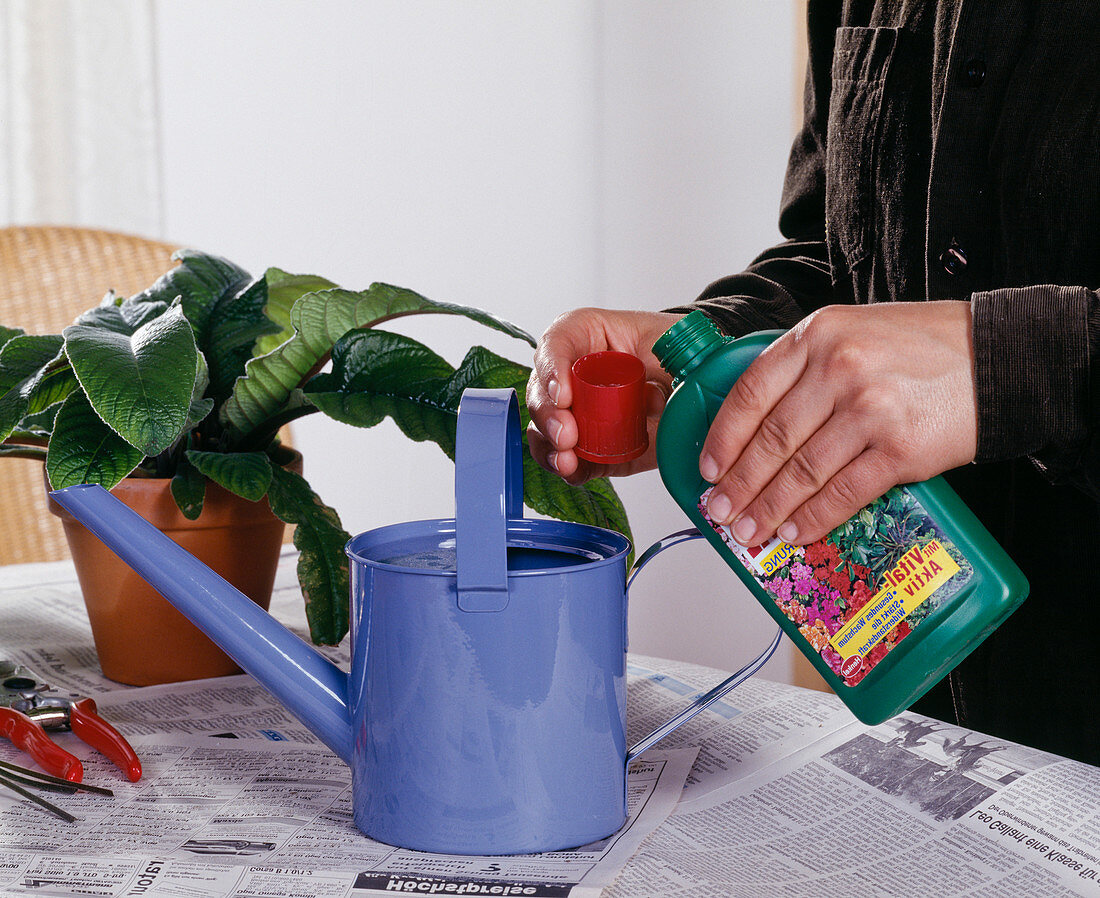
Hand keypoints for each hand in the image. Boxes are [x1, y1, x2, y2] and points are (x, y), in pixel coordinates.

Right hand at [527, 308, 683, 483]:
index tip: (564, 394)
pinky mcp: (587, 443)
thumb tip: (654, 398)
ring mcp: (577, 410)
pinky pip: (563, 456)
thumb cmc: (680, 356)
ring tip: (567, 459)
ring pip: (542, 425)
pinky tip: (572, 470)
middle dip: (548, 415)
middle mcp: (573, 373)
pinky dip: (564, 466)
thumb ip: (666, 362)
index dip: (552, 368)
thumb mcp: (674, 347)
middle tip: (566, 434)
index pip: (557, 344)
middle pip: (541, 389)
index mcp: (588, 335)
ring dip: (549, 444)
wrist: (696, 389)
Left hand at [700, 301, 977, 545]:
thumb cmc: (922, 347)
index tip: (708, 468)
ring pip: (802, 471)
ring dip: (769, 508)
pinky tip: (795, 532)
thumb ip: (806, 367)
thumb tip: (757, 427)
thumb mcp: (852, 332)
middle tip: (720, 511)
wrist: (999, 357)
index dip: (723, 438)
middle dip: (740, 484)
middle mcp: (839, 368)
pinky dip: (815, 518)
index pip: (751, 392)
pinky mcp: (901, 449)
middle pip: (771, 439)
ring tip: (750, 531)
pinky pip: (844, 492)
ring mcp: (870, 409)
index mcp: (817, 335)